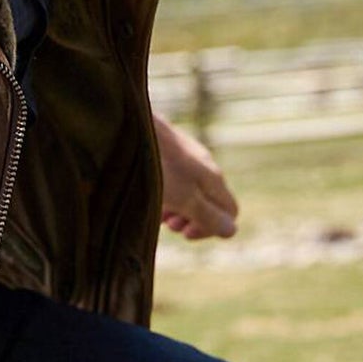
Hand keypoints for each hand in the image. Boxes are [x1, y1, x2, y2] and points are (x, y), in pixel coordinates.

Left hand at [152, 114, 238, 239]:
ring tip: (156, 209)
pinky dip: (164, 192)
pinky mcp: (168, 152)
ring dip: (175, 208)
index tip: (185, 233)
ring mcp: (187, 158)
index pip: (230, 213)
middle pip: (209, 204)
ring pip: (189, 192)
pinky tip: (148, 192)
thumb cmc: (158, 166)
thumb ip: (208, 216)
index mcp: (214, 180)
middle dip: (190, 220)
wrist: (132, 128)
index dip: (211, 229)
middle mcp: (205, 167)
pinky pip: (174, 179)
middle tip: (168, 223)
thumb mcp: (184, 199)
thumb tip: (230, 231)